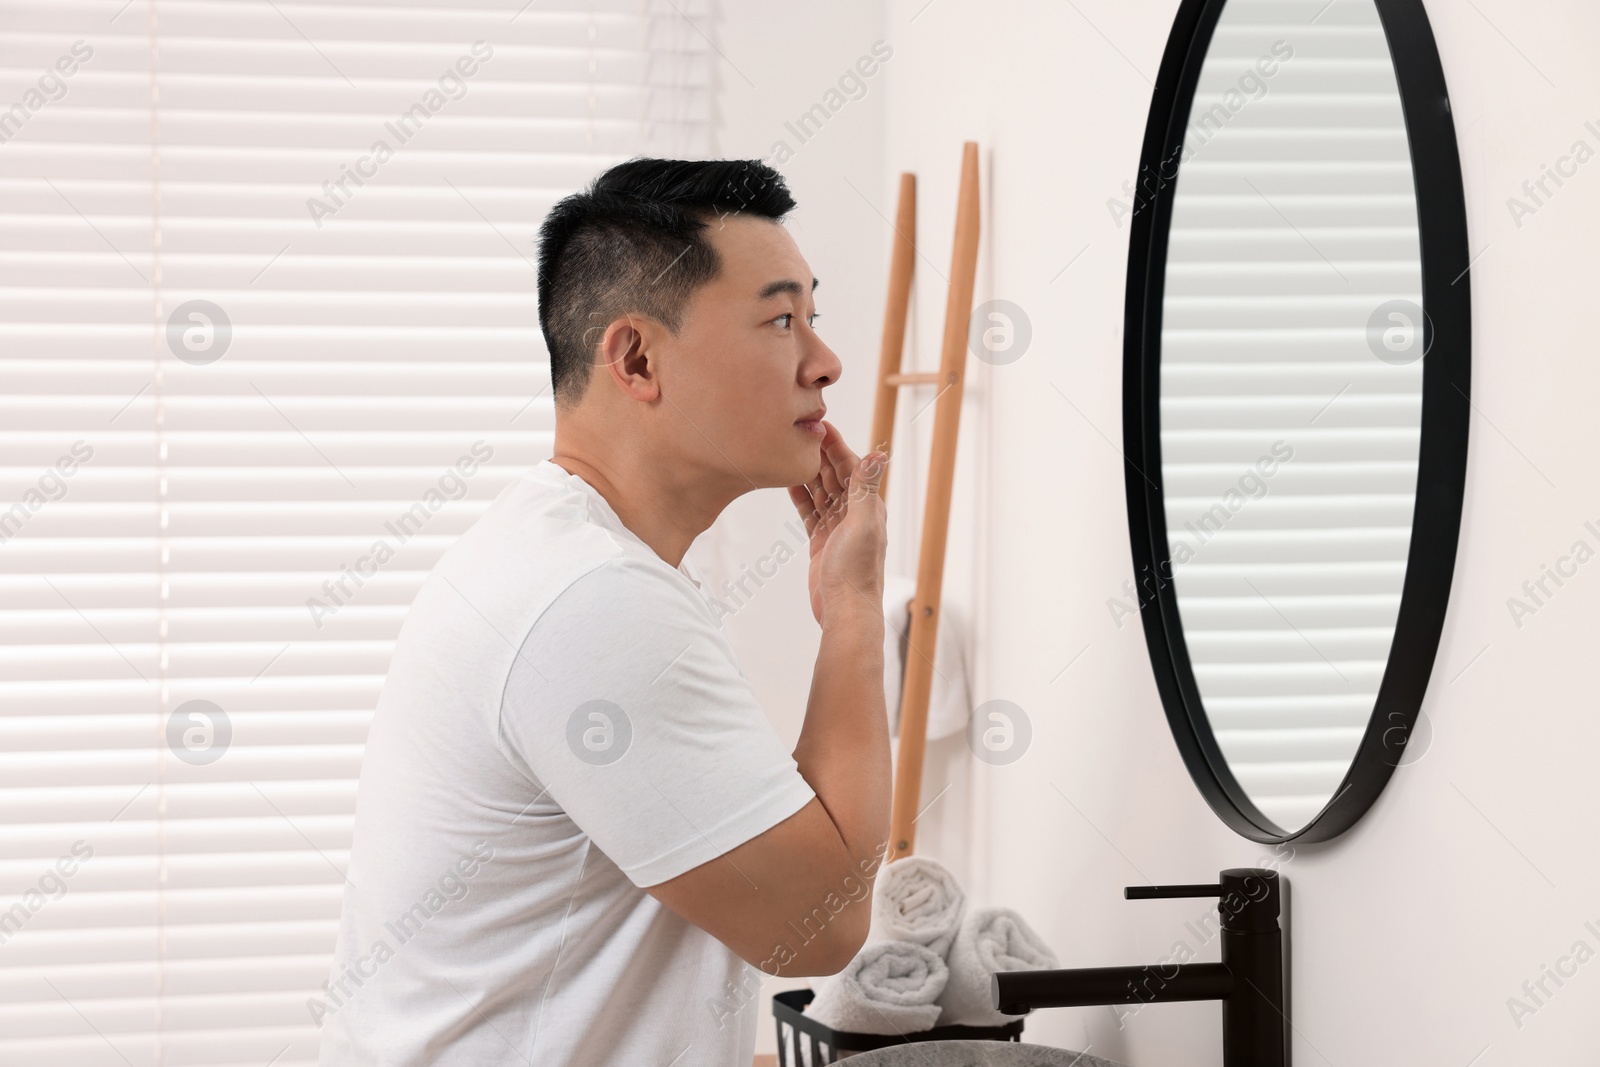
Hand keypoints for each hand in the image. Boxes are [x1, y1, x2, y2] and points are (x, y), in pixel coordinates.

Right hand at [786, 421, 887, 627]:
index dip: (836, 445)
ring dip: (807, 473)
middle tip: (799, 432)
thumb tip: (880, 453)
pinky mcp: (821, 541)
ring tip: (790, 452)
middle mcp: (854, 513)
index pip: (851, 467)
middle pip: (834, 476)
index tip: (820, 425)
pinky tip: (788, 483)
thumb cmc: (857, 571)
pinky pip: (810, 512)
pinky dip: (801, 497)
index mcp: (868, 506)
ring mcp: (837, 527)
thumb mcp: (862, 524)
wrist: (845, 610)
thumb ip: (866, 488)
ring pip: (820, 492)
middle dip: (819, 454)